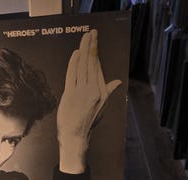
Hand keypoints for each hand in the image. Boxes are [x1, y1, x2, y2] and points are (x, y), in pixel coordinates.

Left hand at [57, 29, 121, 172]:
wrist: (76, 137)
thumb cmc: (87, 123)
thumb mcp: (101, 107)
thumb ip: (108, 91)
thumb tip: (117, 82)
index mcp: (102, 93)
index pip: (98, 69)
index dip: (95, 54)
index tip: (94, 42)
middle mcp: (94, 91)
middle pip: (92, 64)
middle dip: (92, 46)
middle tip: (91, 33)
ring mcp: (82, 92)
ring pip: (83, 66)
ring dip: (83, 49)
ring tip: (84, 38)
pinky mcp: (70, 95)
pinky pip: (72, 74)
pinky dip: (74, 62)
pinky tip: (76, 53)